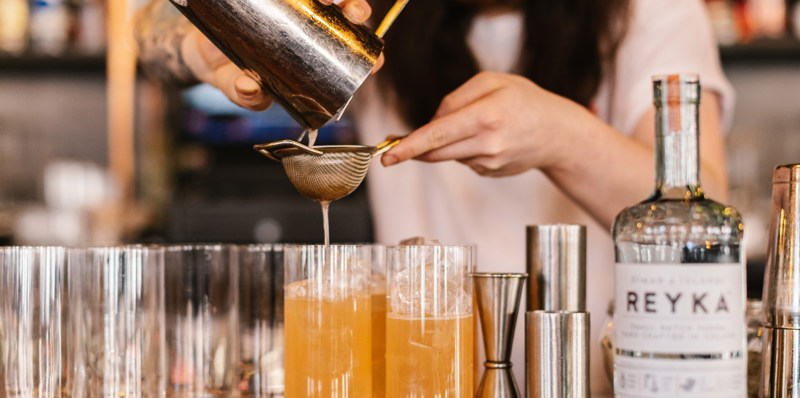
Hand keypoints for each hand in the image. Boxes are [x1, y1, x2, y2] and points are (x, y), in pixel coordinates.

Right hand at [181, 0, 381, 110]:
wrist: (203, 51)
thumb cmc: (234, 76)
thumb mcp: (240, 90)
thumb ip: (248, 95)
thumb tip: (250, 88)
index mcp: (313, 62)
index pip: (349, 58)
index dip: (367, 58)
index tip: (375, 62)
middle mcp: (311, 32)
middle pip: (345, 18)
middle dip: (356, 11)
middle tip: (353, 11)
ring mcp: (297, 11)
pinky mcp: (279, 0)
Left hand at [380, 71, 594, 176]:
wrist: (557, 133)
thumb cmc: (524, 101)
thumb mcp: (491, 82)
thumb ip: (454, 99)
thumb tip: (430, 123)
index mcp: (486, 116)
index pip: (437, 135)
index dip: (408, 147)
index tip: (387, 157)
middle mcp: (487, 143)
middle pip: (435, 151)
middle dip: (416, 146)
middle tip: (401, 141)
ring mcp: (489, 162)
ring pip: (447, 156)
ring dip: (446, 143)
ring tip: (475, 125)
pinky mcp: (490, 172)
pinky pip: (463, 160)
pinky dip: (463, 149)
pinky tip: (486, 139)